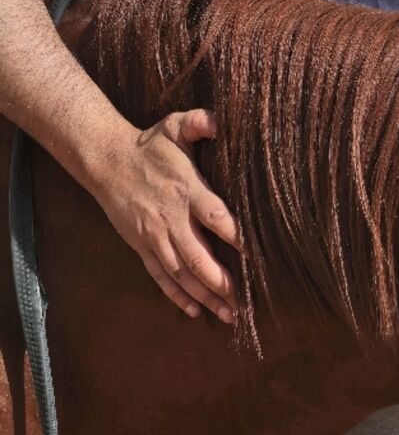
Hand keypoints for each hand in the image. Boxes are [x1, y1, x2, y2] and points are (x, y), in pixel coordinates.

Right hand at [97, 108, 240, 321]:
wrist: (106, 161)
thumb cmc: (150, 145)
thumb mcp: (175, 125)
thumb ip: (201, 122)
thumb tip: (221, 120)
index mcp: (186, 190)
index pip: (215, 217)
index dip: (235, 236)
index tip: (256, 255)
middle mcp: (171, 218)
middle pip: (199, 256)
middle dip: (222, 282)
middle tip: (245, 302)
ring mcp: (154, 236)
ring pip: (181, 273)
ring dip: (205, 295)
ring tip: (229, 314)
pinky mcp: (141, 246)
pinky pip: (160, 275)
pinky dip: (177, 295)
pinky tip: (194, 310)